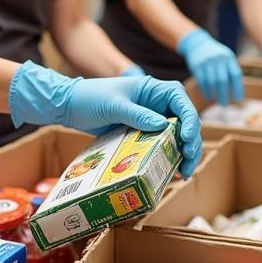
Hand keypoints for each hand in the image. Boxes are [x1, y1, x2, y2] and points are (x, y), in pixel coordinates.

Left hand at [8, 61, 202, 177]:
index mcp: (154, 89)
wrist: (70, 105)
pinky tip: (170, 173)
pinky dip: (167, 158)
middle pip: (184, 122)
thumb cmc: (91, 97)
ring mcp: (151, 119)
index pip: (181, 101)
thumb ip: (137, 115)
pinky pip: (160, 145)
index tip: (185, 138)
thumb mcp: (114, 105)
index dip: (190, 120)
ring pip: (176, 137)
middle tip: (189, 163)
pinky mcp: (142, 133)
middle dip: (191, 143)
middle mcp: (157, 104)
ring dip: (183, 154)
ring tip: (184, 173)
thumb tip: (163, 125)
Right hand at [177, 29, 243, 106]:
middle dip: (224, 95)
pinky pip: (202, 82)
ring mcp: (207, 62)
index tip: (240, 100)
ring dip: (215, 94)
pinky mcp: (197, 66)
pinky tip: (209, 96)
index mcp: (229, 58)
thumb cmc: (217, 55)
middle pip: (222, 81)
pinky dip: (206, 91)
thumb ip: (231, 72)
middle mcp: (218, 59)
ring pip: (211, 83)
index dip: (238, 88)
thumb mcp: (226, 58)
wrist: (198, 44)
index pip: (236, 75)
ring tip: (217, 102)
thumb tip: (236, 92)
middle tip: (225, 105)